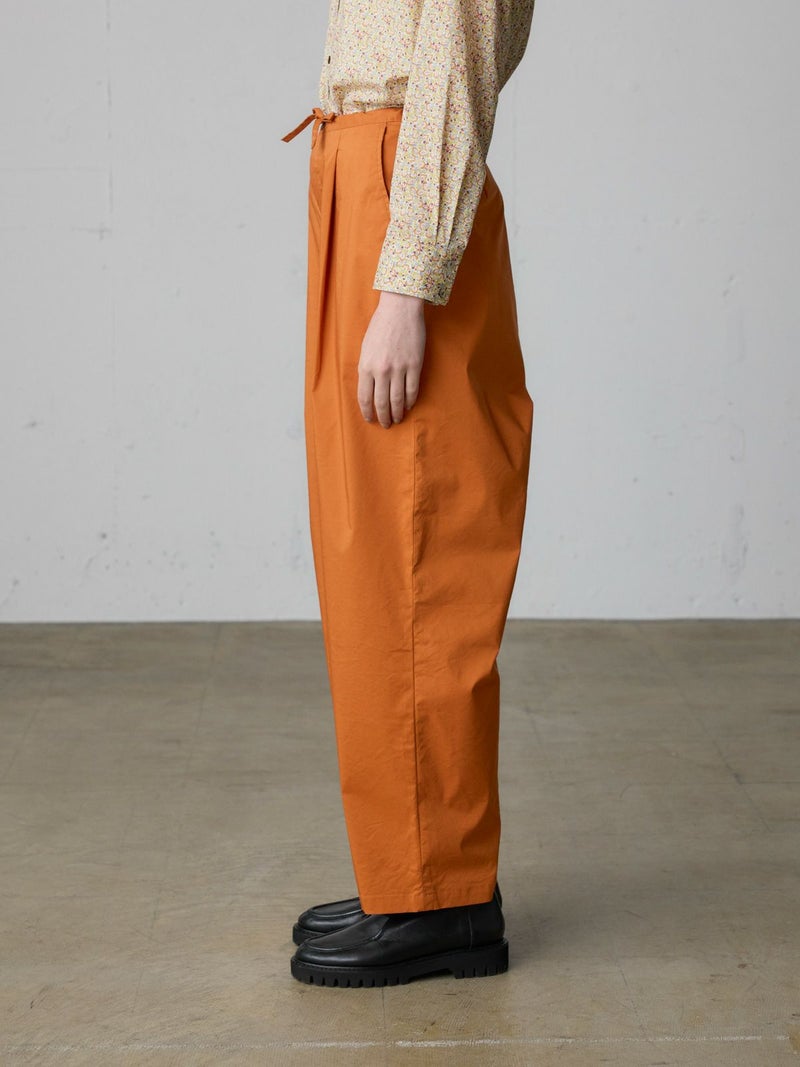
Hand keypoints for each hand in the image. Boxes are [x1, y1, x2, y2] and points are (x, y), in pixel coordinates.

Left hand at [357, 291, 425, 426]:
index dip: (367, 412)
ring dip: (397, 413)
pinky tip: (408, 406)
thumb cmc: (380, 325)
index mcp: (366, 366)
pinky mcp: (414, 364)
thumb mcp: (365, 347)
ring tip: (397, 419)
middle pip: (381, 402)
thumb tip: (369, 388)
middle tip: (385, 425)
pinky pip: (412, 389)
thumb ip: (366, 368)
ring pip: (397, 399)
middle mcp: (381, 370)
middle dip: (383, 417)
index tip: (370, 419)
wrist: (400, 308)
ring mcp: (399, 368)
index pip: (364, 397)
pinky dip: (410, 400)